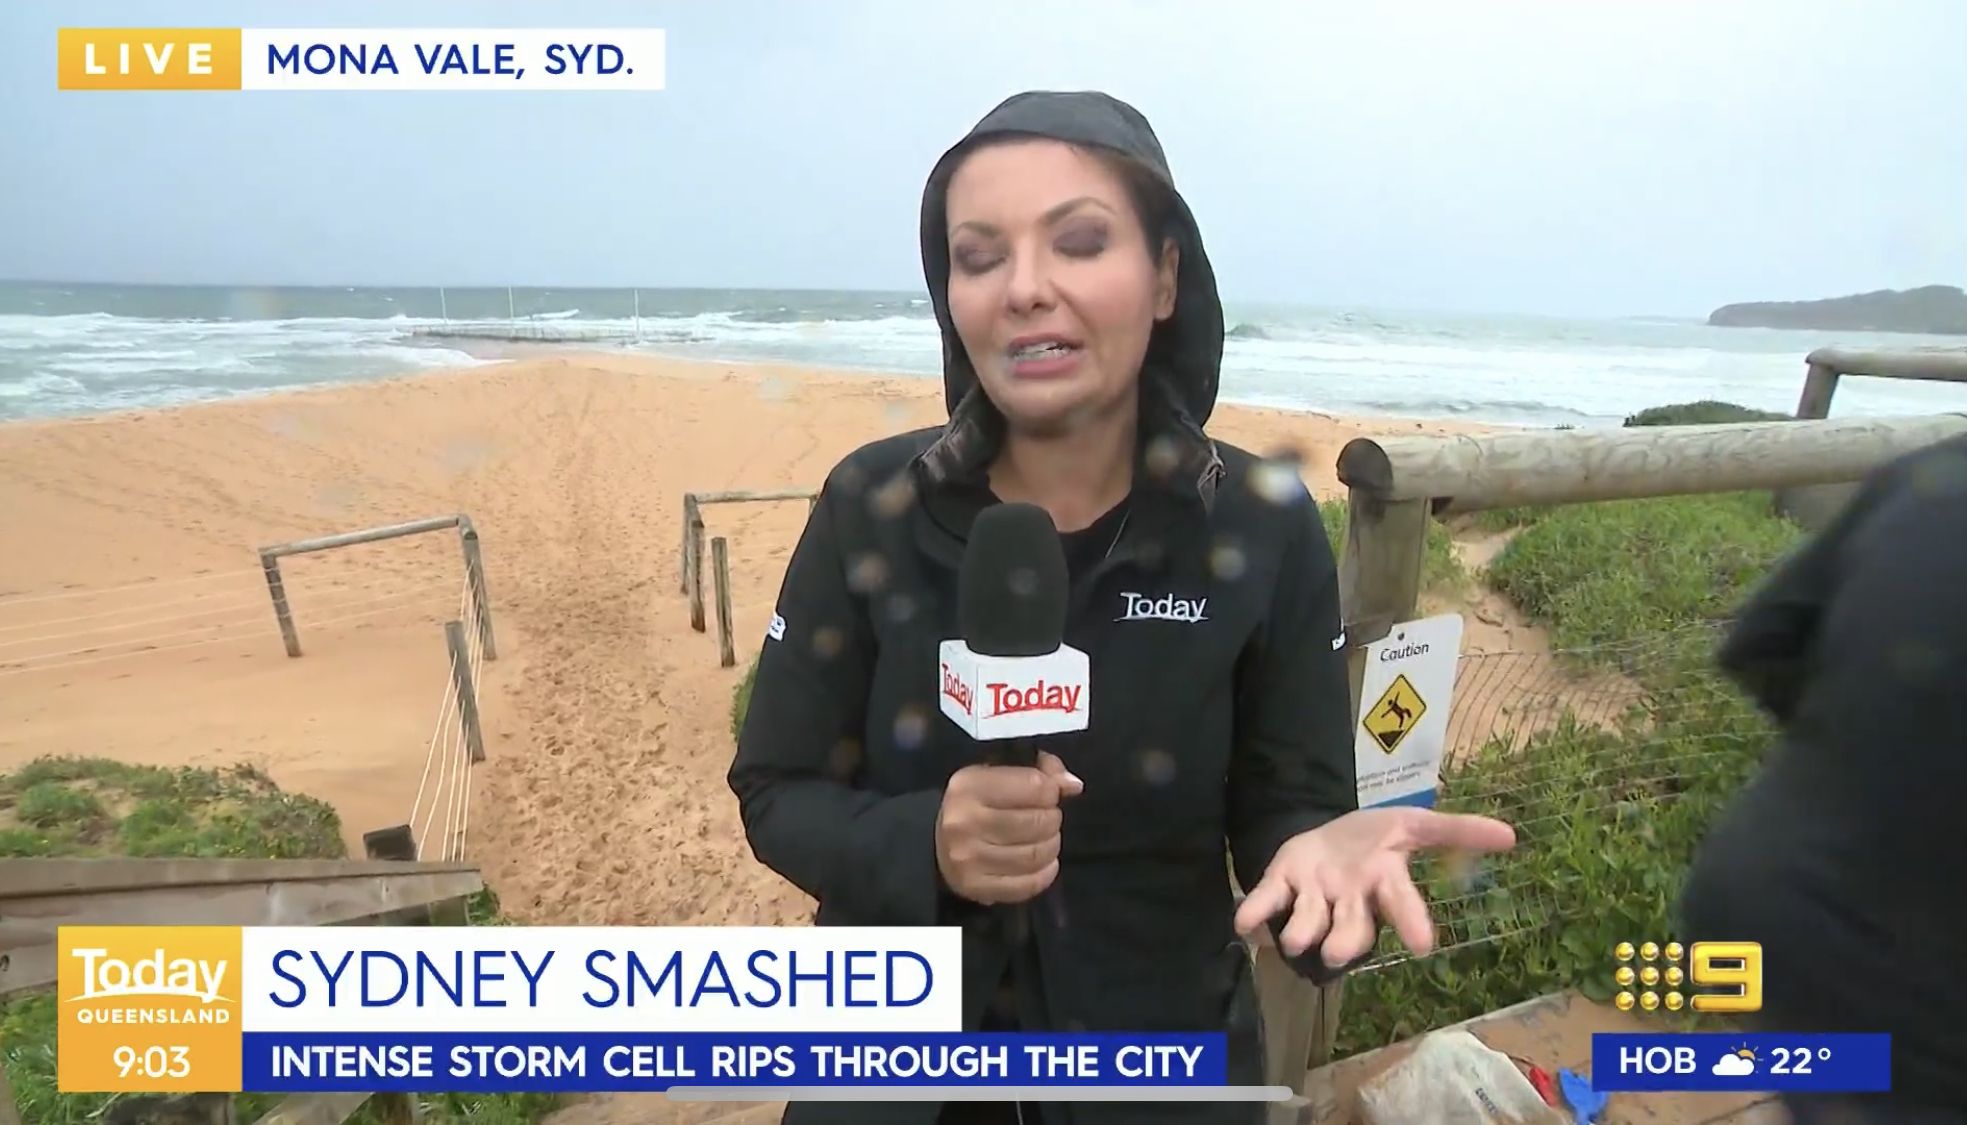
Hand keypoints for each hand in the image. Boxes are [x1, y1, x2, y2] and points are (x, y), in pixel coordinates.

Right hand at [935, 752, 1084, 904]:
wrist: (934, 842)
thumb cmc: (974, 802)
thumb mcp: (998, 773)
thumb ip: (1040, 770)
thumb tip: (1073, 785)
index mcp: (969, 786)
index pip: (1035, 787)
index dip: (1050, 790)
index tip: (1047, 794)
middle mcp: (965, 822)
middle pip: (1038, 822)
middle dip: (1052, 819)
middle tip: (1047, 818)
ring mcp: (968, 859)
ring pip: (1036, 854)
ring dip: (1051, 845)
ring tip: (1046, 839)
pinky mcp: (975, 887)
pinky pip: (1027, 884)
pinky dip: (1045, 873)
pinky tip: (1044, 863)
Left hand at [1233, 808, 1516, 965]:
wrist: (1327, 833)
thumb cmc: (1375, 838)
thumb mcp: (1415, 824)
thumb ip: (1458, 831)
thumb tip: (1511, 835)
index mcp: (1382, 883)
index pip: (1401, 906)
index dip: (1410, 923)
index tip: (1423, 946)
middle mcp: (1348, 900)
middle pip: (1350, 931)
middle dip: (1344, 943)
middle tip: (1339, 952)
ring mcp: (1312, 896)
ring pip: (1306, 926)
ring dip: (1298, 932)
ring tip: (1292, 937)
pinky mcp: (1281, 885)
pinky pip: (1266, 904)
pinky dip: (1254, 914)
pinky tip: (1244, 923)